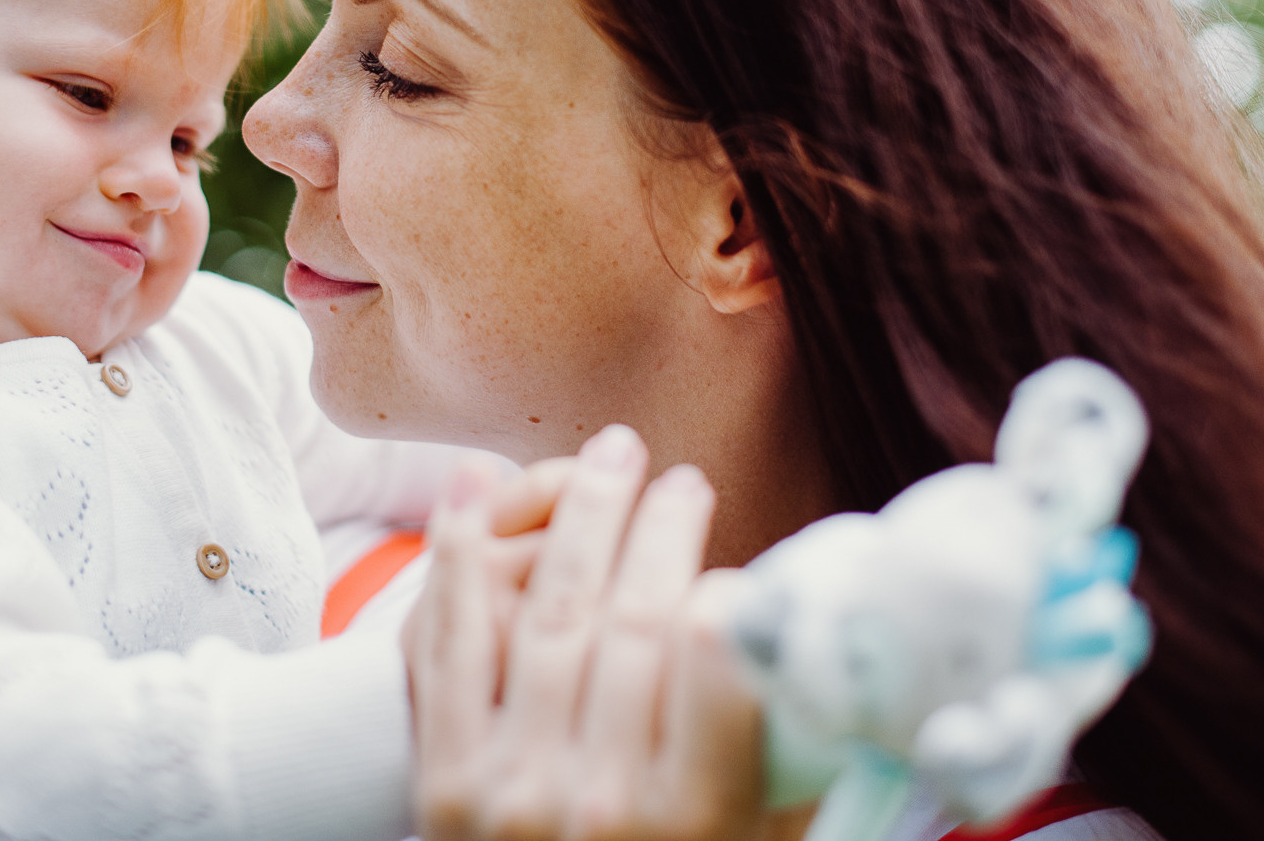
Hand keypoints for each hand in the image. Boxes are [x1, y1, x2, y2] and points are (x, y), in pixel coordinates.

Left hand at [405, 426, 775, 840]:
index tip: (734, 563)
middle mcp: (602, 806)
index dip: (726, 594)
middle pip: (633, 622)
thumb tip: (819, 643)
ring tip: (610, 459)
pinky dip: (459, 561)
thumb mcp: (757, 837)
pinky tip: (473, 493)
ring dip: (580, 518)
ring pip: (552, 616)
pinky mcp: (444, 783)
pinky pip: (452, 648)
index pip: (714, 665)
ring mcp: (511, 792)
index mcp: (696, 821)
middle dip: (658, 530)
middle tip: (680, 477)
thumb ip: (781, 754)